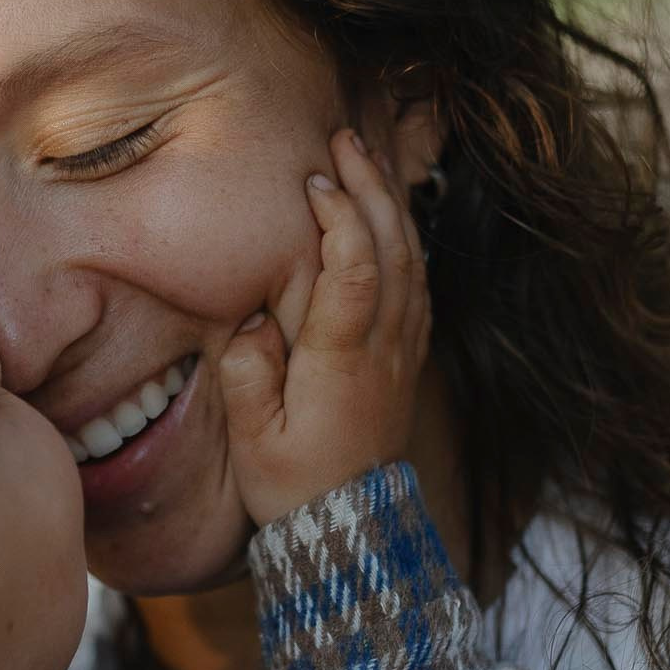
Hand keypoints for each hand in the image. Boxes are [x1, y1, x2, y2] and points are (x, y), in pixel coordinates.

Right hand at [219, 129, 431, 529]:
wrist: (351, 531)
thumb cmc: (292, 484)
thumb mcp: (252, 438)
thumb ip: (249, 372)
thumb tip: (255, 318)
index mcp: (343, 360)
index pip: (354, 270)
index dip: (341, 218)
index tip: (314, 182)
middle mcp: (384, 348)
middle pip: (392, 249)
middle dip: (371, 186)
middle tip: (345, 138)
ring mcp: (404, 351)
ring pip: (413, 261)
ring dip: (392, 204)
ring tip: (368, 158)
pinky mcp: (409, 358)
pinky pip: (419, 284)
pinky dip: (407, 238)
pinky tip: (390, 215)